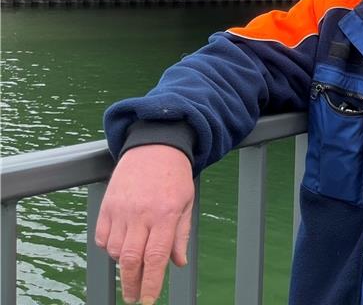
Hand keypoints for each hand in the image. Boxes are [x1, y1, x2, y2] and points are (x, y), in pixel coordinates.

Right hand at [95, 144, 193, 304]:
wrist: (154, 147)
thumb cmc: (174, 176)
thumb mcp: (186, 204)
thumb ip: (180, 235)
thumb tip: (177, 263)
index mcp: (165, 215)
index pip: (155, 258)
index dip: (151, 283)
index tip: (147, 300)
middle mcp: (141, 214)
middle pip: (131, 259)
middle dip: (132, 284)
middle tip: (134, 297)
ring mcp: (121, 210)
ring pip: (116, 250)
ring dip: (124, 264)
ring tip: (133, 266)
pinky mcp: (106, 205)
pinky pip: (103, 237)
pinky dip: (110, 248)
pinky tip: (120, 247)